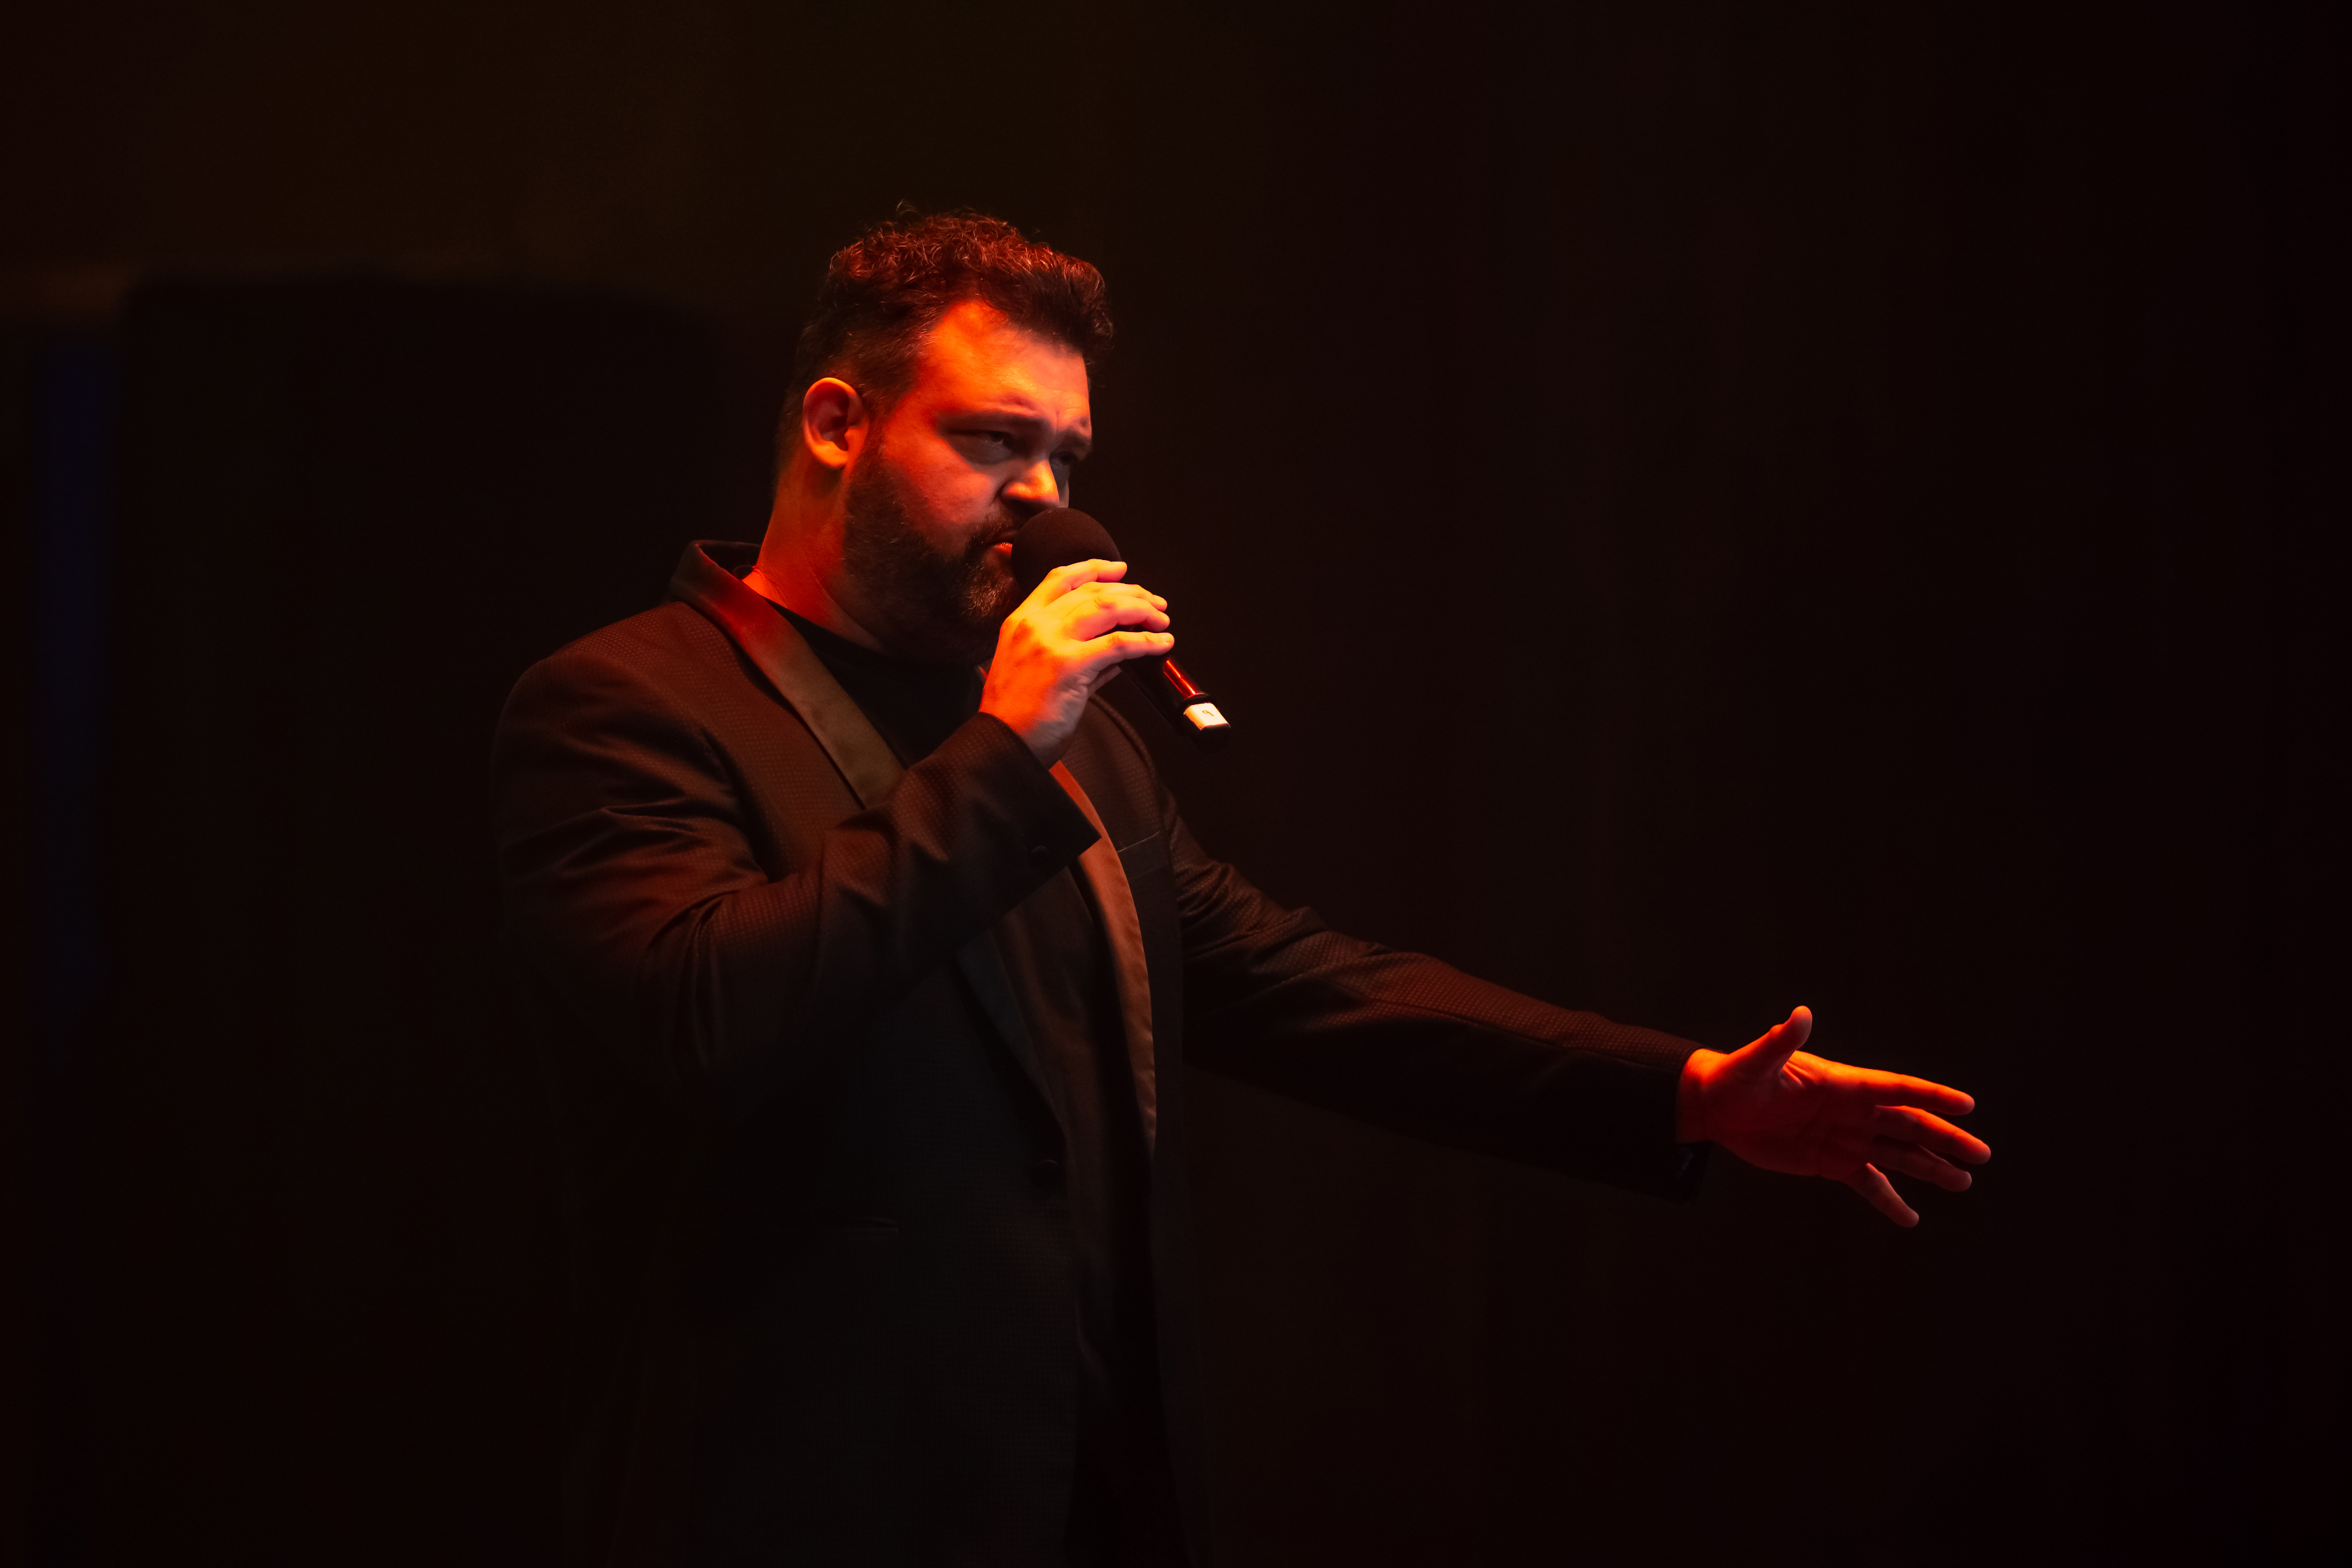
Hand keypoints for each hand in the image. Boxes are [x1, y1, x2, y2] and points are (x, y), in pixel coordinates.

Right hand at [980, 559, 1172, 763]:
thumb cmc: (1017, 715)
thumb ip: (1075, 654)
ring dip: (1142, 610)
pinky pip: (1118, 644)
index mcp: (1022, 620)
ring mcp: (1051, 642)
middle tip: (1154, 603)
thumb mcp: (1035, 670)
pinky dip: (1146, 642)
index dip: (1094, 568)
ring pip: (1107, 608)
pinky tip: (1160, 644)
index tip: (1120, 570)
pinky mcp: (1069, 665)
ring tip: (1161, 619)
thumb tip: (1115, 652)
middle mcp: (1035, 624)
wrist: (1001, 743)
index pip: (1060, 578)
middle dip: (1131, 593)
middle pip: (1091, 591)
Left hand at [1676, 1006, 1988, 1225]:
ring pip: (1897, 1155)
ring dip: (1930, 1168)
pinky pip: (1867, 1184)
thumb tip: (1799, 1014)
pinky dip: (1888, 1200)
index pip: (1895, 1089)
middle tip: (1980, 1153)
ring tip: (1962, 1182)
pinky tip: (1910, 1218)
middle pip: (1908, 1125)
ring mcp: (1845, 1138)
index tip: (1966, 1105)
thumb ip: (1780, 1042)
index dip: (1930, 1096)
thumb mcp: (1756, 1062)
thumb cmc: (1735, 1077)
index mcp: (1842, 1083)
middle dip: (1944, 1139)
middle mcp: (1852, 1111)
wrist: (1716, 1107)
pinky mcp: (1830, 1163)